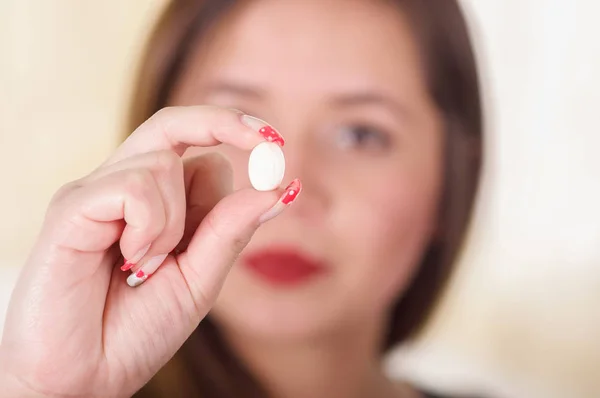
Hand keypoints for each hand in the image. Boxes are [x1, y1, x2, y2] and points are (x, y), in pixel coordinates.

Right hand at [0, 106, 296, 396]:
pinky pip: (132, 187)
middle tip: (268, 139)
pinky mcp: (71, 207)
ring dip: (174, 222)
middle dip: (223, 121)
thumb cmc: (137, 329)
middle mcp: (124, 187)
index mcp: (157, 203)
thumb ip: (232, 231)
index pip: (202, 153)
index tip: (277, 148)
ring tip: (148, 266)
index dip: (239, 148)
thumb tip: (283, 187)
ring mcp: (95, 193)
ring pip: (161, 162)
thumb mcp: (200, 279)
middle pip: (173, 124)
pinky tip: (131, 262)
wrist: (84, 377)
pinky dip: (148, 227)